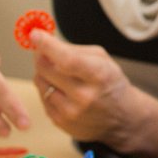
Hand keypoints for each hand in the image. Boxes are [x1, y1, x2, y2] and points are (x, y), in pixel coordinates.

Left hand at [31, 30, 137, 145]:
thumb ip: (74, 50)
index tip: (35, 35)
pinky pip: (42, 97)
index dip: (49, 47)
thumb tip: (44, 42)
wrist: (121, 117)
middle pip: (47, 69)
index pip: (69, 60)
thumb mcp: (103, 60)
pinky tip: (61, 89)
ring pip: (40, 83)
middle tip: (43, 50)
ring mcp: (70, 111)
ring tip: (58, 73)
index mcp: (100, 76)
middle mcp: (84, 96)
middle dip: (41, 56)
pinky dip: (47, 89)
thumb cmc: (110, 83)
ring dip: (44, 73)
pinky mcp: (60, 121)